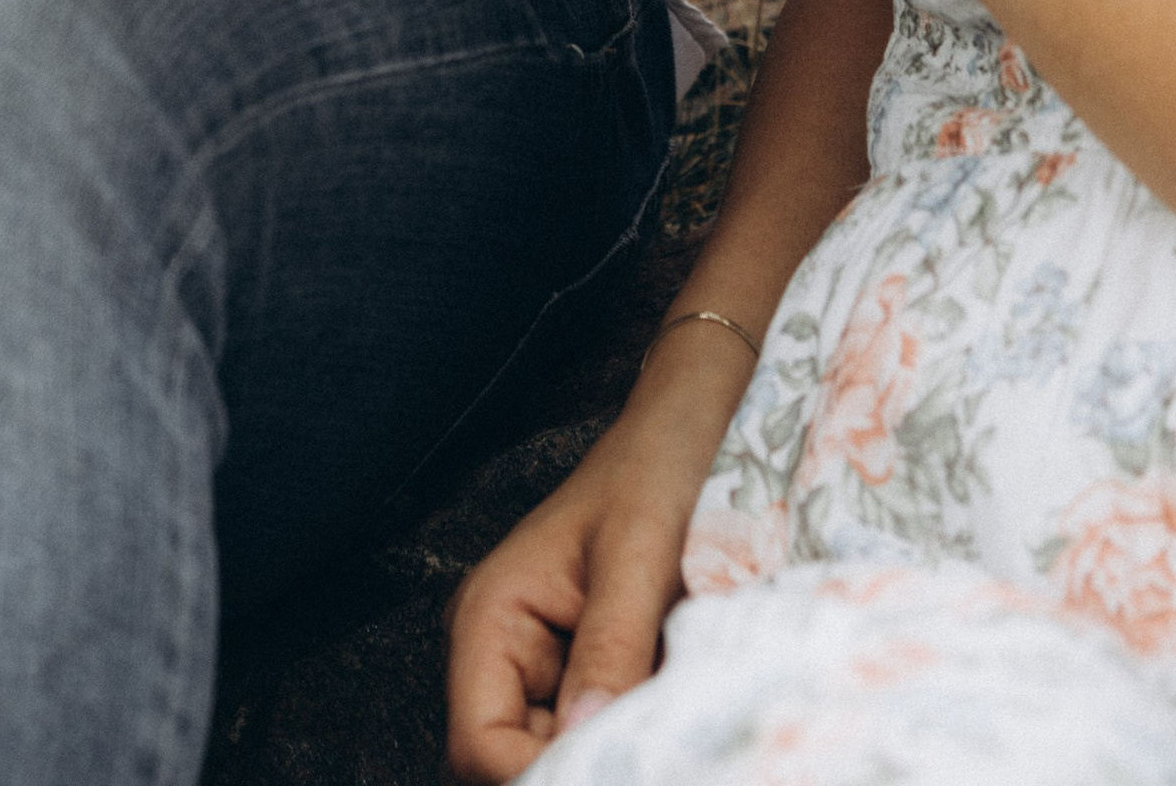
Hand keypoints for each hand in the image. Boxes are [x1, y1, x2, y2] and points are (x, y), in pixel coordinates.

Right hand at [444, 345, 739, 777]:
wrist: (695, 425)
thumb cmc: (658, 469)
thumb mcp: (638, 556)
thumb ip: (610, 649)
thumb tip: (583, 742)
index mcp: (491, 616)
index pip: (480, 742)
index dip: (536, 772)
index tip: (615, 768)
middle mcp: (504, 649)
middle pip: (513, 756)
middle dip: (580, 763)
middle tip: (653, 749)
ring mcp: (545, 663)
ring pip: (560, 751)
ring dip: (612, 749)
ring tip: (666, 726)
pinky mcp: (591, 669)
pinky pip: (599, 729)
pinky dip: (633, 734)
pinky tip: (671, 711)